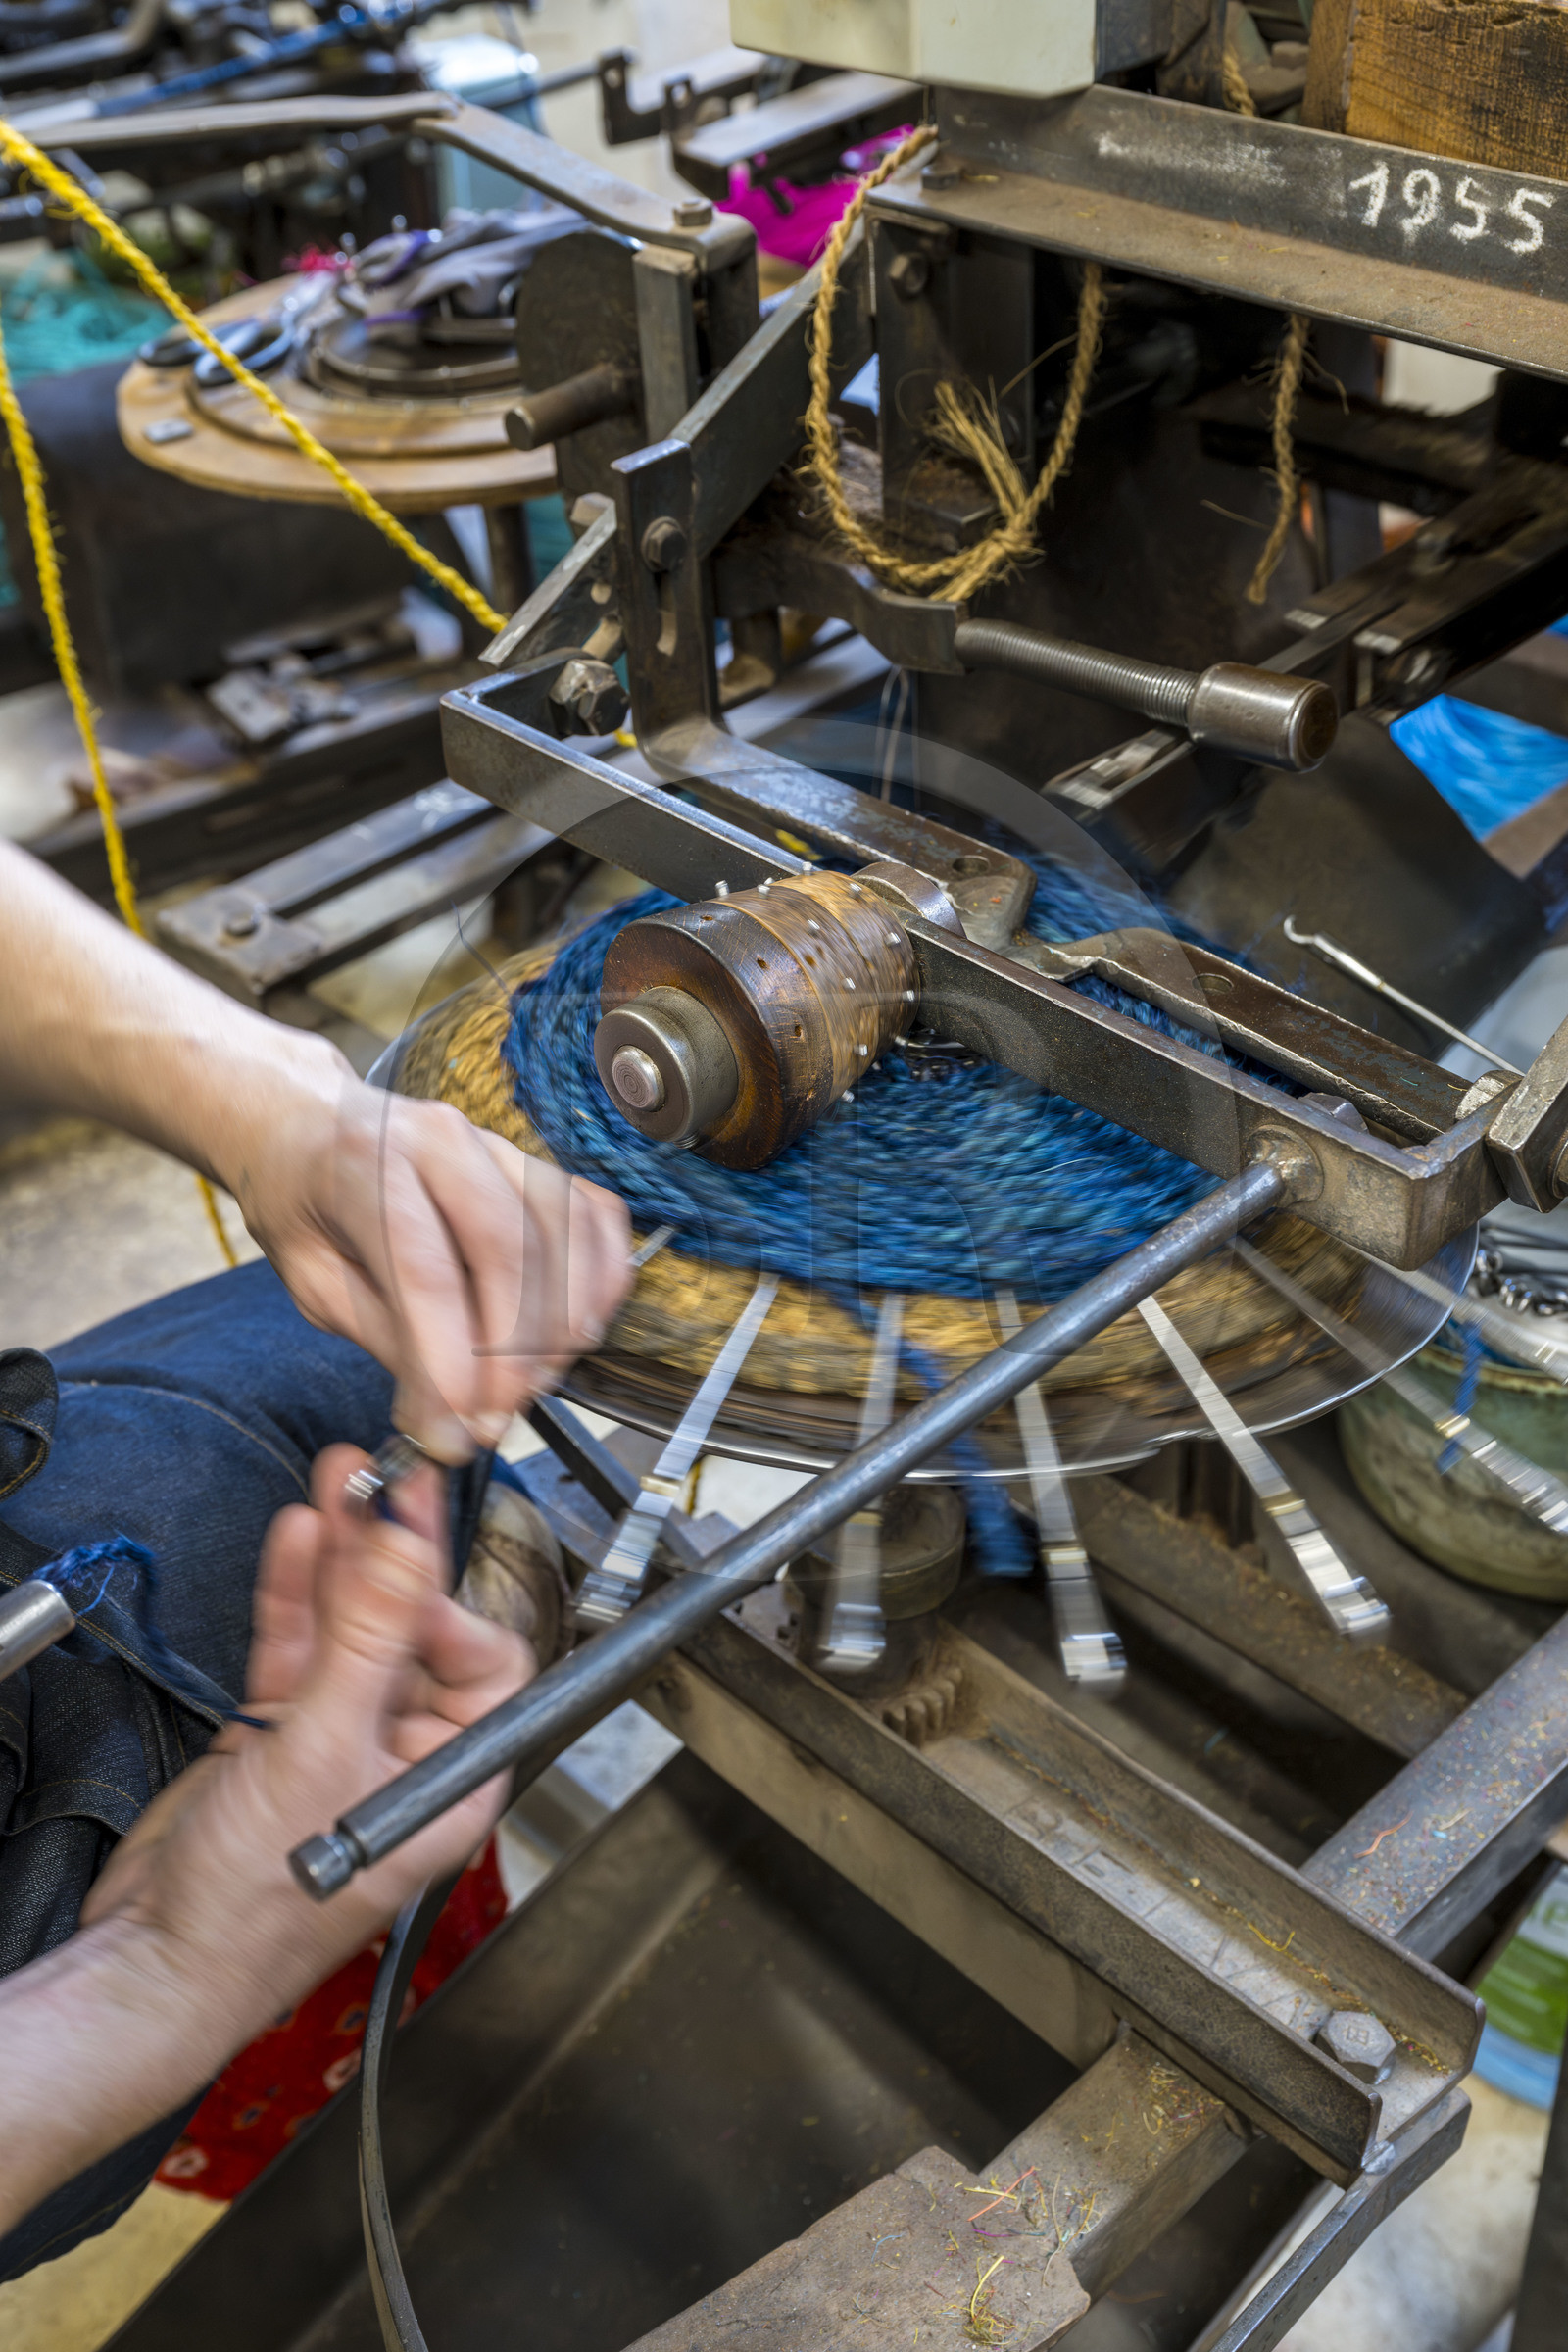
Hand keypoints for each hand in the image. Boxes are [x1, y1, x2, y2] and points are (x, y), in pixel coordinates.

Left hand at [0, 846, 631, 1457]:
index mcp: (361, 1168)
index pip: (424, 1274)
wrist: (298, 1106)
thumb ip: (381, 1335)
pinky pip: (591, 1213)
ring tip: (530, 1380)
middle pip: (506, 1253)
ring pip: (560, 1233)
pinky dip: (599, 1272)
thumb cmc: (296, 1190)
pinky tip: (579, 1320)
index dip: (452, 1363)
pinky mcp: (527, 1149)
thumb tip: (442, 1412)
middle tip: (493, 1419)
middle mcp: (435, 1141)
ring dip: (560, 1321)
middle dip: (510, 1352)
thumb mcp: (306, 1273)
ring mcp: (489, 1138)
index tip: (458, 1432)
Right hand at [0, 1448, 529, 2238]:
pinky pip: (299, 1650)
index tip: (413, 1547)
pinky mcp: (278, 1735)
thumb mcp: (322, 1753)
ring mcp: (339, 1741)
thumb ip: (365, 1641)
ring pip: (353, 1630)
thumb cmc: (257, 1911)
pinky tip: (299, 1538)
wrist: (153, 1961)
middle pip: (416, 1633)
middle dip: (397, 1559)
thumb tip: (409, 1550)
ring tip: (340, 1483)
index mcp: (454, 1780)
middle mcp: (406, 1756)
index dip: (453, 1603)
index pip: (487, 1665)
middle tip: (386, 1482)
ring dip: (344, 1560)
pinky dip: (295, 1596)